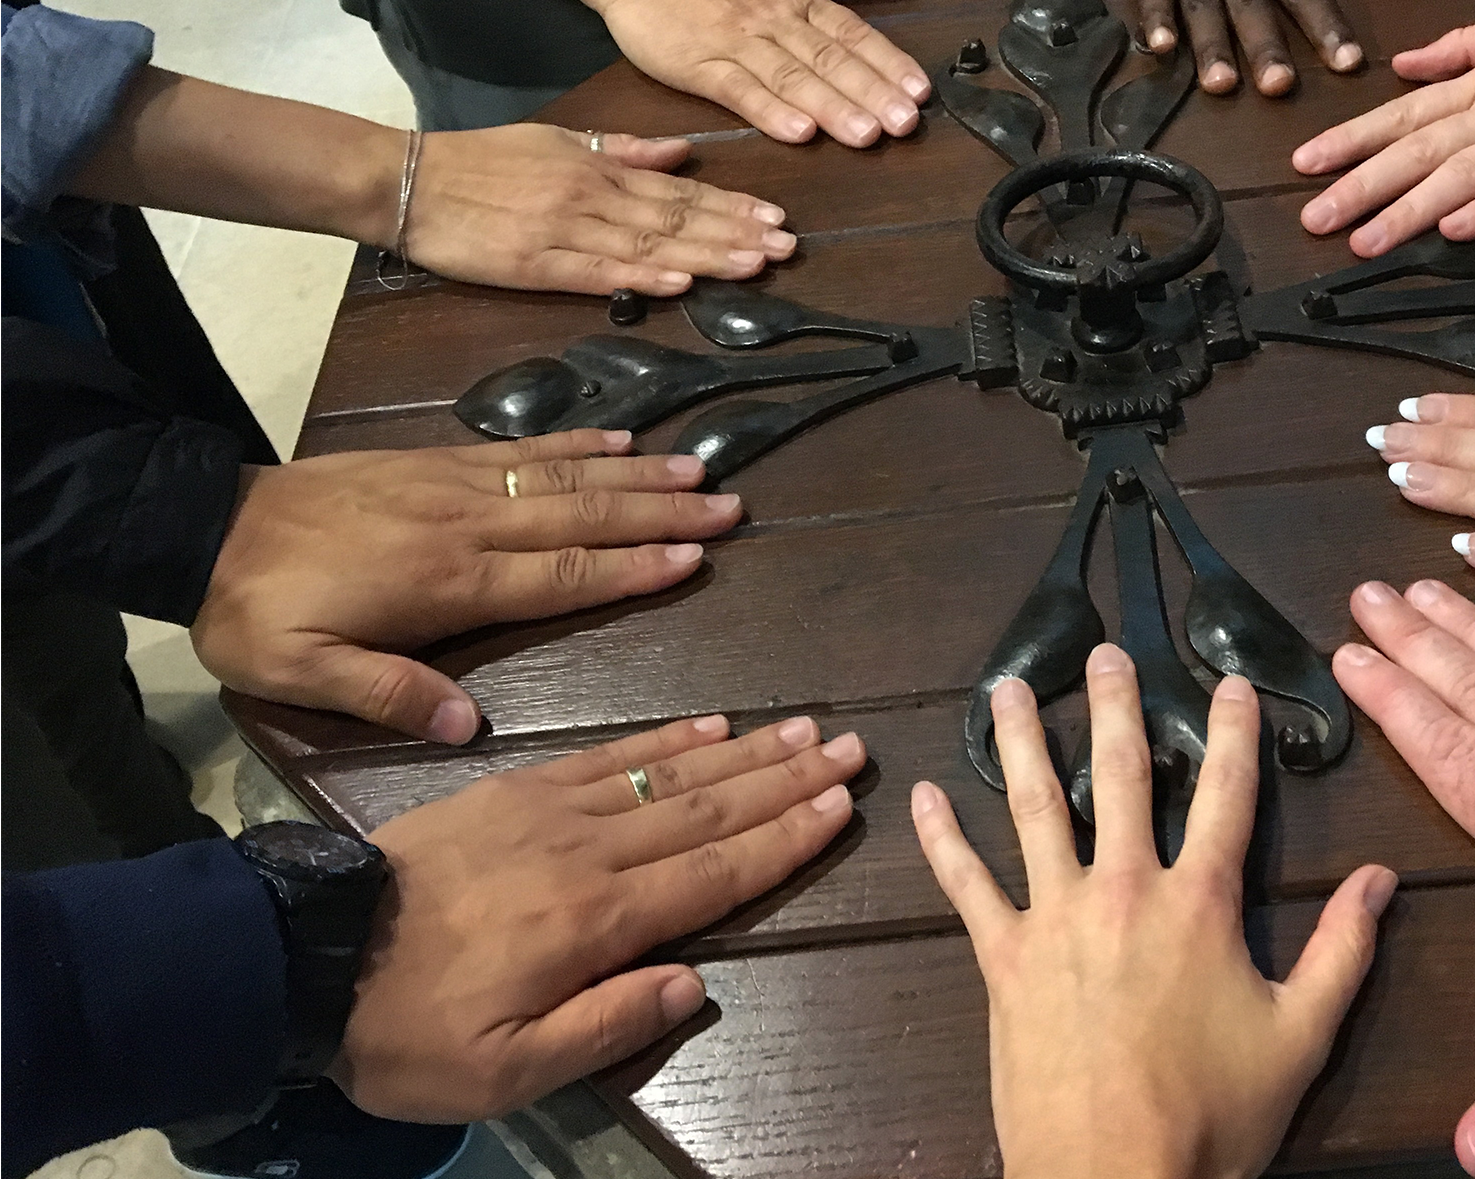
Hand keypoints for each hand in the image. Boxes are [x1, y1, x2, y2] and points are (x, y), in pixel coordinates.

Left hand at [192, 430, 742, 742]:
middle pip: (580, 516)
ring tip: (697, 467)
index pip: (560, 573)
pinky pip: (518, 450)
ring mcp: (451, 486)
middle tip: (728, 506)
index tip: (695, 555)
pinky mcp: (432, 462)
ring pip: (560, 476)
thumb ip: (390, 693)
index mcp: (447, 583)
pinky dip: (574, 443)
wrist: (199, 529)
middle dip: (659, 510)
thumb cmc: (255, 614)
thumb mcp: (302, 674)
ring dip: (634, 472)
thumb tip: (470, 726)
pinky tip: (616, 438)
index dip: (632, 565)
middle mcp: (464, 525)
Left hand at [335, 712, 866, 1118]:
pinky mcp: (512, 790)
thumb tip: (692, 984)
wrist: (306, 955)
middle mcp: (588, 853)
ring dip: (744, 753)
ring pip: (669, 774)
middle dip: (786, 781)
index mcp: (594, 921)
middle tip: (849, 748)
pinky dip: (664, 738)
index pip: (714, 871)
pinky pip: (606, 754)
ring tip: (803, 728)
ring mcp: (550, 812)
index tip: (843, 805)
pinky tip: (708, 724)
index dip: (785, 839)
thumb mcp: (503, 1069)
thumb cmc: (407, 1032)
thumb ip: (605, 1025)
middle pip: (708, 810)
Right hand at [401, 125, 795, 295]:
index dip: (731, 206)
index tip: (776, 219)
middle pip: (676, 218)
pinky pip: (597, 271)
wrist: (406, 181)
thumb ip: (621, 149)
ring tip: (755, 264)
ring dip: (706, 254)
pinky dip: (641, 275)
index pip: (679, 191)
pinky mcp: (533, 264)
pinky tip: (679, 281)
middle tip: (786, 246)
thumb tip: (682, 152)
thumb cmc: (480, 162)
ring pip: (648, 243)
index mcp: (597, 168)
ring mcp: (563, 231)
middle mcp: (591, 197)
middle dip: (735, 233)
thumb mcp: (557, 140)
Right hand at [592, 0, 929, 147]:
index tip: (919, 90)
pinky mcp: (699, 66)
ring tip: (866, 134)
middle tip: (905, 123)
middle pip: (831, 60)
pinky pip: (740, 92)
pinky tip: (799, 132)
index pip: (853, 32)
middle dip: (871, 92)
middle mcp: (774, 20)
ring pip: (792, 78)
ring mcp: (736, 44)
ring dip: (832, 107)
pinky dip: (769, 111)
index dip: (888, 62)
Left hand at [913, 644, 1393, 1178]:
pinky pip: (966, 886)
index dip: (1234, 734)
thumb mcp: (1300, 1036)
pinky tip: (925, 797)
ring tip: (1008, 689)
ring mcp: (1057, 919)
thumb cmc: (1213, 1117)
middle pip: (1123, 777)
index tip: (1230, 682)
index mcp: (1201, 904)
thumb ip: (1342, 951)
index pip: (1228, 797)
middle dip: (1119, 708)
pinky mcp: (1004, 958)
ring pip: (1035, 808)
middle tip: (1105, 654)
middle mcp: (1125, 890)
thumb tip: (1382, 881)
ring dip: (1024, 743)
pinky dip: (944, 840)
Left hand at [1294, 0, 1474, 254]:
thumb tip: (1402, 63)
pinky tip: (1454, 230)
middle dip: (1362, 185)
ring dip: (1410, 209)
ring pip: (1464, 175)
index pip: (1405, 113)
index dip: (1353, 139)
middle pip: (1420, 150)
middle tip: (1314, 218)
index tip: (1305, 163)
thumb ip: (1462, 47)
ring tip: (1364, 239)